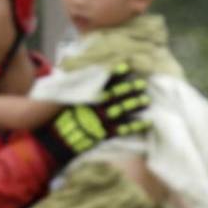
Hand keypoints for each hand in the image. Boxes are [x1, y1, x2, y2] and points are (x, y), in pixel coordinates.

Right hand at [33, 64, 149, 164]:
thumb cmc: (63, 120)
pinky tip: (147, 122)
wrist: (59, 140)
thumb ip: (80, 91)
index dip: (116, 75)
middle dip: (130, 89)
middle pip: (117, 95)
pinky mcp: (105, 133)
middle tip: (142, 84)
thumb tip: (89, 78)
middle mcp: (96, 107)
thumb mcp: (69, 101)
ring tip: (147, 100)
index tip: (127, 68)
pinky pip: (124, 129)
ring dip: (135, 105)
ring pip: (122, 110)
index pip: (104, 83)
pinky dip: (136, 126)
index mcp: (88, 97)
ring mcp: (102, 120)